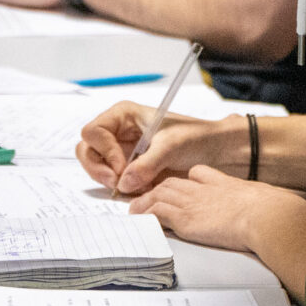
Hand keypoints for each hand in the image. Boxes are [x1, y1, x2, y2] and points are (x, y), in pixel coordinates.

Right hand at [75, 104, 237, 194]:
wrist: (218, 153)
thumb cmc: (197, 138)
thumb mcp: (172, 146)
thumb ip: (147, 164)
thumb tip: (124, 182)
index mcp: (125, 115)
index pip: (93, 132)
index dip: (104, 151)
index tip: (123, 166)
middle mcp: (119, 132)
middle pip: (87, 150)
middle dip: (99, 169)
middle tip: (117, 183)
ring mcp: (122, 152)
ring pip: (96, 168)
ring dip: (110, 180)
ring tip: (134, 187)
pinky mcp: (129, 170)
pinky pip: (113, 181)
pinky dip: (121, 189)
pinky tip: (140, 190)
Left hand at [129, 166, 305, 257]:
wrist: (267, 217)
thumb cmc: (271, 212)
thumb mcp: (265, 201)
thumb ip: (261, 202)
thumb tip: (279, 211)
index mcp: (223, 184)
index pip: (198, 175)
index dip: (186, 180)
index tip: (179, 185)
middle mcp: (205, 190)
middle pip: (173, 184)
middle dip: (158, 189)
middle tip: (145, 196)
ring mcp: (194, 203)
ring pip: (160, 196)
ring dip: (146, 202)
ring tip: (134, 208)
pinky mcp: (187, 219)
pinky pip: (157, 213)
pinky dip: (146, 214)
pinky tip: (139, 218)